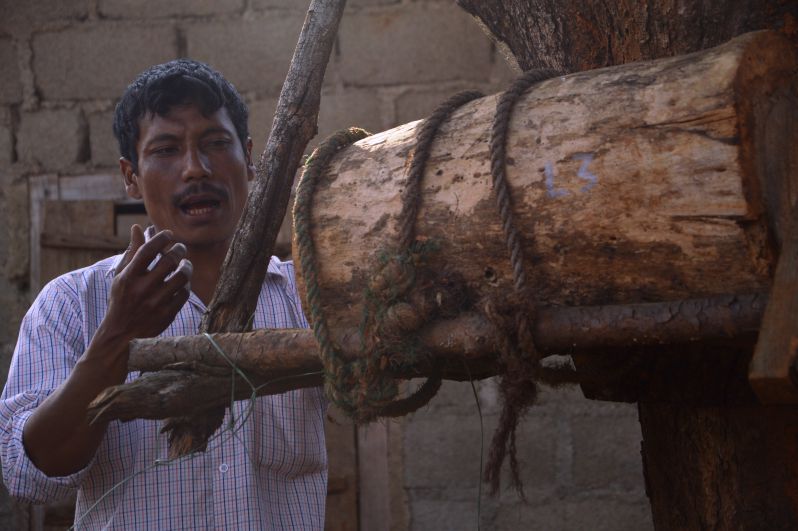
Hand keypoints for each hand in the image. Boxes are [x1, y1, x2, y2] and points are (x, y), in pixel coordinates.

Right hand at [102, 224, 192, 343]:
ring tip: (185, 264)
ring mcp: (156, 303)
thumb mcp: (121, 276)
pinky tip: (183, 282)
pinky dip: (186, 285)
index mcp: (128, 277)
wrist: (122, 334)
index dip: (161, 238)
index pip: (148, 250)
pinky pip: (185, 293)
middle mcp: (142, 289)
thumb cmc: (122, 299)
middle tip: (181, 248)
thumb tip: (137, 227)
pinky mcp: (167, 314)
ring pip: (182, 276)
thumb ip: (131, 252)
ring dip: (187, 266)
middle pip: (169, 261)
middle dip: (179, 250)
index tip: (169, 234)